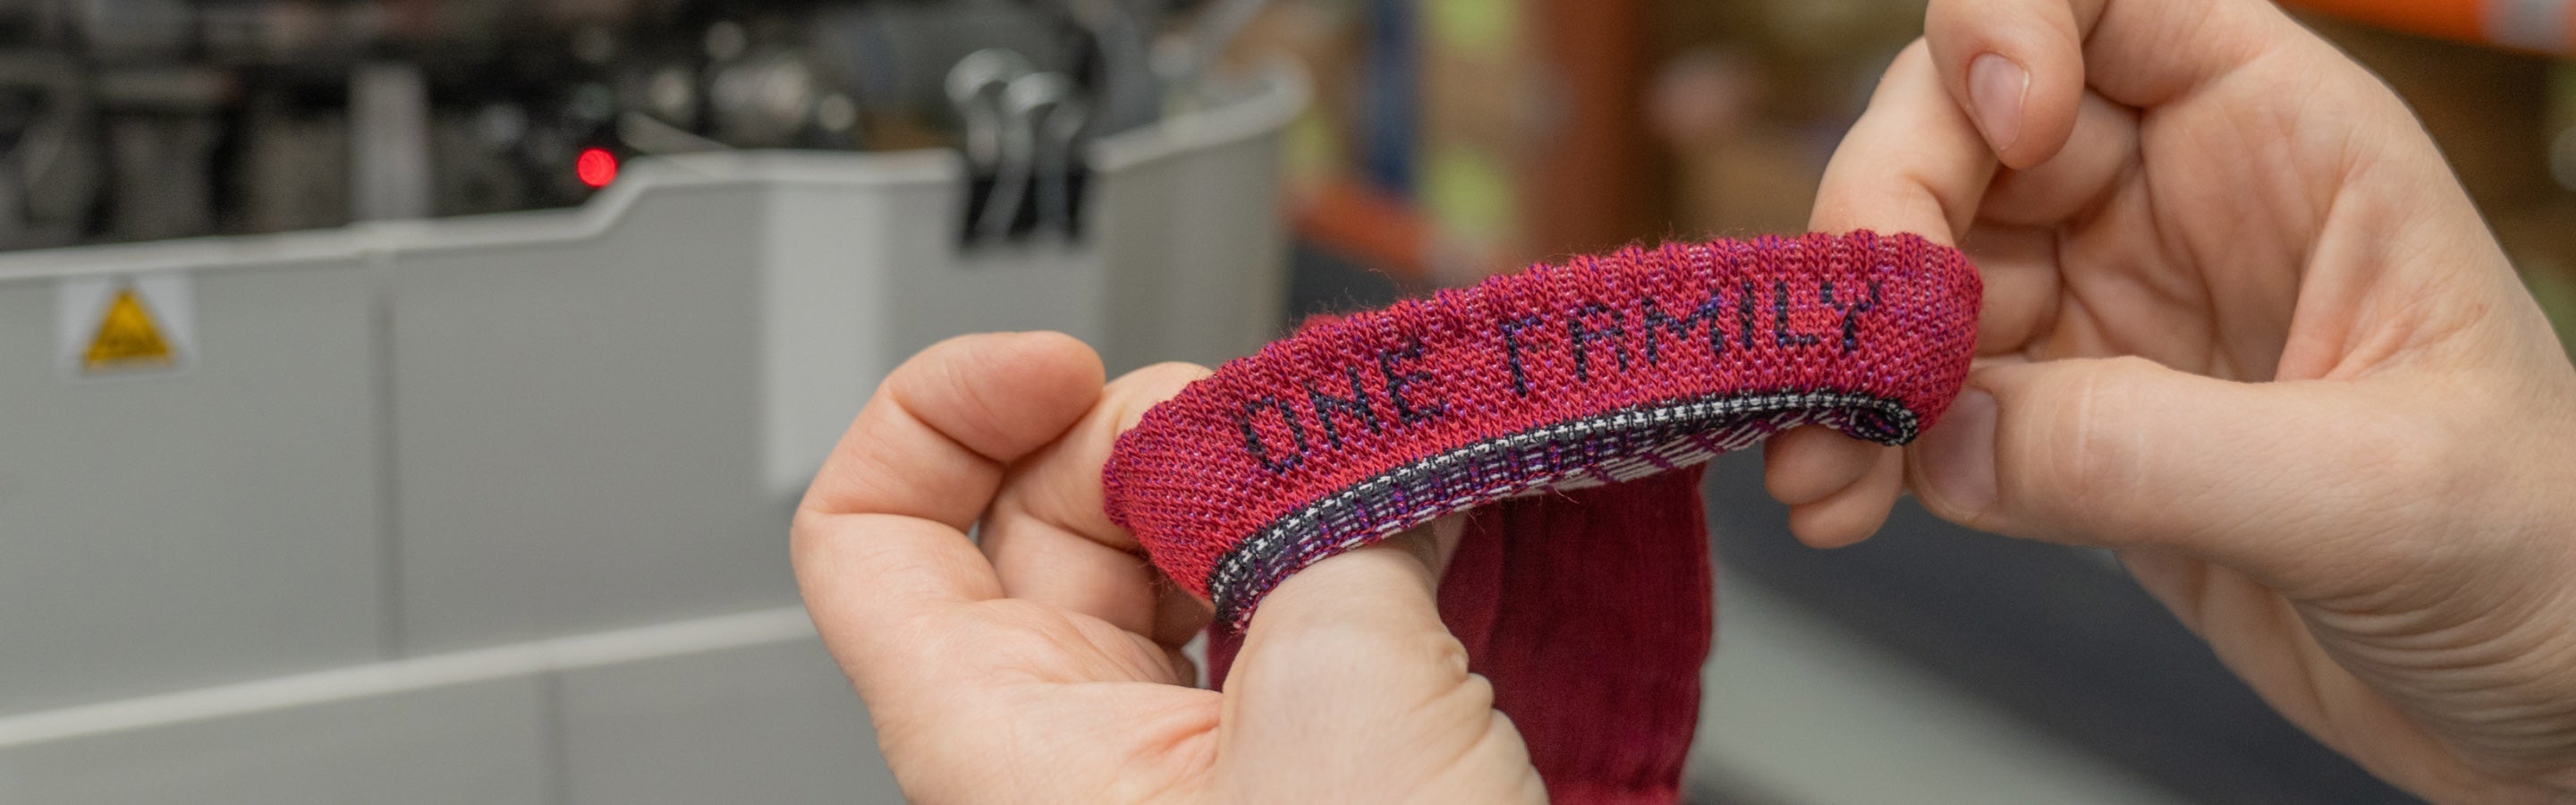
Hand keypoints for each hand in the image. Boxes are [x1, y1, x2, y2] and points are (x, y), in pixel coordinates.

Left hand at [792, 332, 1542, 802]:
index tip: (1057, 365)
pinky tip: (1416, 524)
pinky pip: (1277, 617)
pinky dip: (1338, 547)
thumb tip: (1356, 455)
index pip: (870, 534)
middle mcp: (1068, 750)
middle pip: (1042, 514)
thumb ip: (1327, 527)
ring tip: (1359, 474)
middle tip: (1260, 432)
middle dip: (1150, 434)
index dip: (939, 412)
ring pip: (1173, 559)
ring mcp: (1181, 762)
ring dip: (1264, 487)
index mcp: (999, 745)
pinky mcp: (1288, 770)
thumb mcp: (1345, 689)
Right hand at [1760, 0, 2575, 798]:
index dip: (2014, 26)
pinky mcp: (2062, 427)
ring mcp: (2107, 312)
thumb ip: (2160, 452)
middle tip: (1846, 351)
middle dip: (1881, 224)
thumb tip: (1950, 440)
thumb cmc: (2545, 556)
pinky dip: (1857, 447)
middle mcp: (2174, 201)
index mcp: (2282, 139)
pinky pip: (1920, 403)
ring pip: (1916, 277)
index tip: (2004, 137)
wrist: (2547, 702)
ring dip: (1842, 365)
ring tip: (1817, 471)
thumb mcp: (2380, 490)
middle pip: (1960, 134)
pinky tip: (1844, 507)